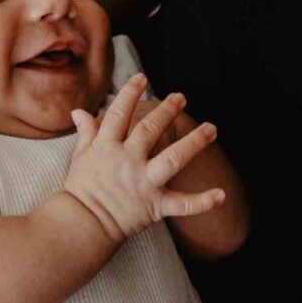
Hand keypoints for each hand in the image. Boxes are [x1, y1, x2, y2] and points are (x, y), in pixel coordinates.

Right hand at [63, 73, 224, 244]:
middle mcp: (127, 161)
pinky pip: (182, 204)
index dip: (130, 93)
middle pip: (150, 129)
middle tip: (181, 97)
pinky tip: (221, 194)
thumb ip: (87, 133)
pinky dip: (202, 202)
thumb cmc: (80, 190)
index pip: (119, 113)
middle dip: (167, 110)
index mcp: (107, 147)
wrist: (82, 225)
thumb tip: (80, 112)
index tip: (141, 77)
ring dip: (194, 142)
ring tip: (212, 128)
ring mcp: (143, 183)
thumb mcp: (80, 157)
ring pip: (173, 158)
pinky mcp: (154, 206)